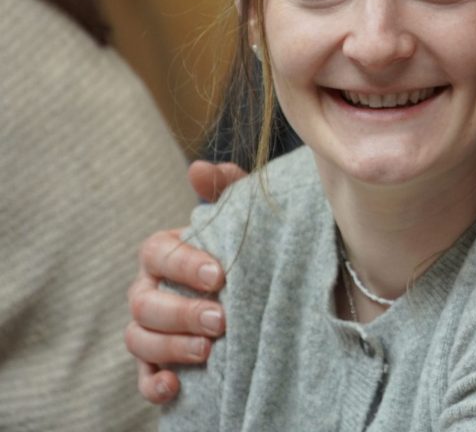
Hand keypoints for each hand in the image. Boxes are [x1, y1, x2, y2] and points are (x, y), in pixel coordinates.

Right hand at [125, 161, 243, 402]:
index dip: (184, 264)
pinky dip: (153, 384)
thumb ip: (226, 189)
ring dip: (171, 346)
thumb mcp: (241, 218)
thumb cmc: (244, 249)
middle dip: (182, 312)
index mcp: (165, 253)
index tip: (219, 275)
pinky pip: (143, 378)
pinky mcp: (157, 364)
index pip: (158, 253)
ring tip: (210, 350)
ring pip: (138, 338)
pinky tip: (175, 387)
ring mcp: (149, 329)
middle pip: (145, 302)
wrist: (258, 294)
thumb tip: (202, 167)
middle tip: (221, 319)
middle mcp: (149, 290)